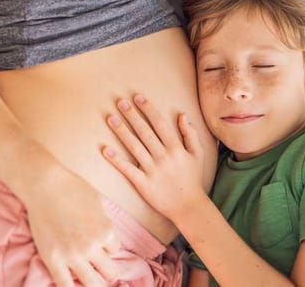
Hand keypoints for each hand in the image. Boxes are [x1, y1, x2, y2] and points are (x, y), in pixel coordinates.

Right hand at [23, 167, 120, 286]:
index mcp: (106, 231)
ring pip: (92, 283)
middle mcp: (93, 246)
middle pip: (109, 271)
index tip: (100, 244)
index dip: (108, 247)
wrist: (44, 185)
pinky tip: (72, 284)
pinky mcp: (53, 260)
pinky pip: (65, 285)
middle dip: (107, 270)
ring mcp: (72, 255)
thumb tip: (104, 234)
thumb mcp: (97, 202)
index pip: (115, 249)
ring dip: (94, 282)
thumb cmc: (71, 187)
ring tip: (91, 279)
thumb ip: (102, 222)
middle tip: (101, 268)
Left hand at [102, 94, 205, 221]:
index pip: (159, 123)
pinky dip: (116, 160)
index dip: (148, 109)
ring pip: (134, 147)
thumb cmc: (192, 178)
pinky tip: (106, 150)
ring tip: (111, 118)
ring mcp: (153, 170)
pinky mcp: (143, 184)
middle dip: (132, 115)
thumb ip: (190, 134)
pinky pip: (128, 169)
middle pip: (145, 132)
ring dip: (122, 131)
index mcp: (176, 148)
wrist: (188, 207)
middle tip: (120, 102)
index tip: (137, 97)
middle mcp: (164, 157)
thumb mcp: (198, 154)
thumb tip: (183, 114)